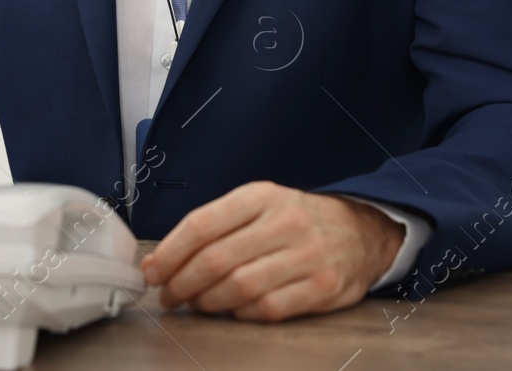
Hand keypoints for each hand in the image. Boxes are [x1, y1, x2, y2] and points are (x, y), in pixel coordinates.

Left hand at [139, 181, 403, 321]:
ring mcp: (306, 255)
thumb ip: (214, 228)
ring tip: (197, 304)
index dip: (169, 253)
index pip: (201, 224)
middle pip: (216, 259)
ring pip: (239, 287)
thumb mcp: (258, 206)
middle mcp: (284, 222)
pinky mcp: (322, 286)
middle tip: (168, 295)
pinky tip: (233, 311)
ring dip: (208, 302)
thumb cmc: (296, 220)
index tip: (152, 272)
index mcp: (261, 196)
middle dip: (182, 283)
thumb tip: (160, 262)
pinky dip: (241, 315)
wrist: (360, 231)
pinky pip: (268, 309)